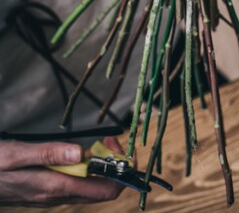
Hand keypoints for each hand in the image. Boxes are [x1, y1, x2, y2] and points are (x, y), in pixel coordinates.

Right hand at [0, 138, 122, 206]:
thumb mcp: (19, 154)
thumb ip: (50, 153)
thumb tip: (81, 153)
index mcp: (56, 187)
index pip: (105, 190)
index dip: (121, 171)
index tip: (118, 147)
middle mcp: (58, 196)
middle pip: (102, 189)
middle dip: (114, 166)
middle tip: (109, 140)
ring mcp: (53, 196)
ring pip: (89, 187)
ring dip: (100, 166)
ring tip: (99, 143)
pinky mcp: (47, 191)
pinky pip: (76, 184)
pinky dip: (86, 169)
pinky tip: (81, 154)